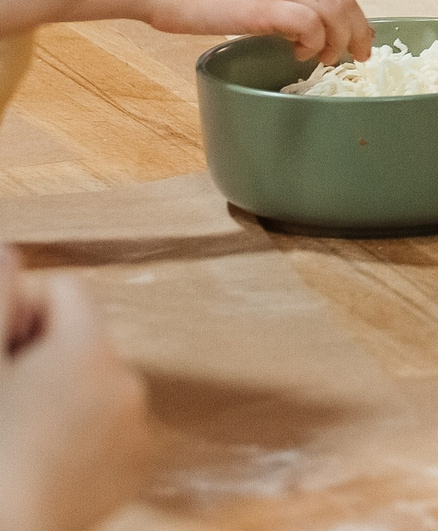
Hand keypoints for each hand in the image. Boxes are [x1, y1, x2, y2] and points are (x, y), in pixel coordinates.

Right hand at [0, 253, 149, 530]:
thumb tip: (10, 252)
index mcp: (91, 351)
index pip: (67, 291)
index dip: (21, 310)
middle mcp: (129, 384)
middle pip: (81, 342)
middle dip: (38, 357)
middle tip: (3, 396)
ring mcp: (135, 433)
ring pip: (91, 389)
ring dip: (55, 397)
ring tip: (14, 433)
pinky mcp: (131, 475)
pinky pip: (104, 432)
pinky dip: (74, 437)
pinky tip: (35, 462)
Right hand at [102, 0, 370, 62]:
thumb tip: (278, 12)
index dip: (343, 9)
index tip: (346, 30)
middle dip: (358, 27)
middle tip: (360, 52)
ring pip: (335, 8)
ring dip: (342, 38)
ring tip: (331, 58)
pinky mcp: (262, 5)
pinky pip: (311, 22)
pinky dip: (316, 40)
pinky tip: (302, 53)